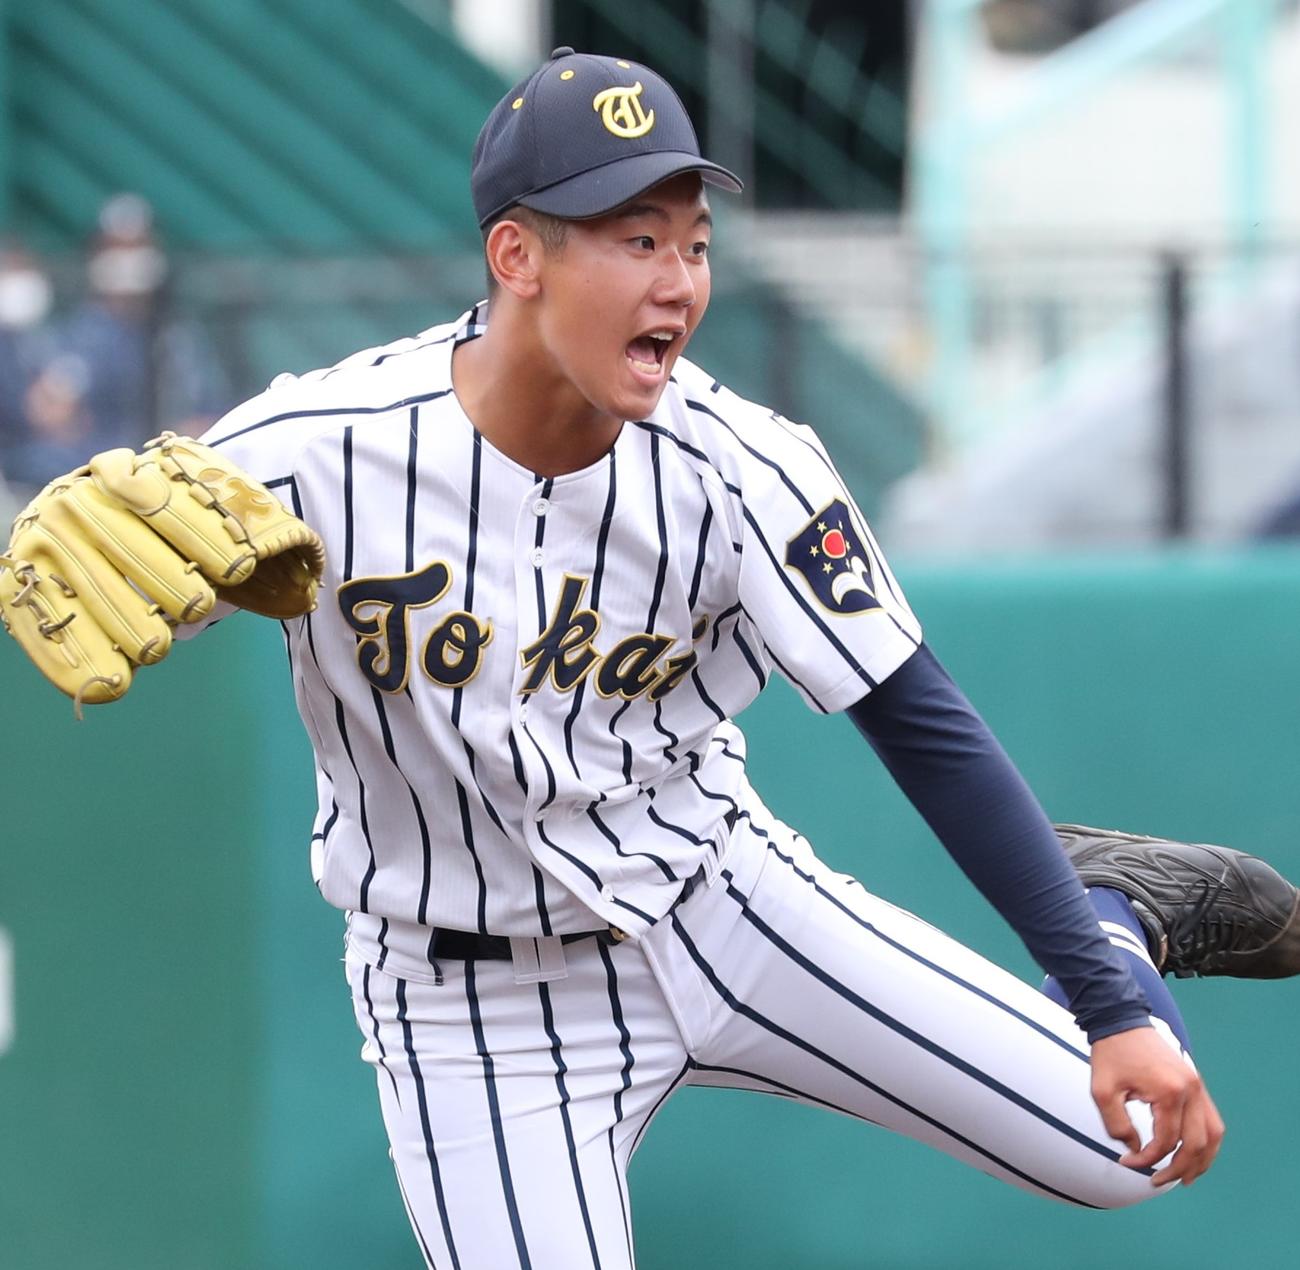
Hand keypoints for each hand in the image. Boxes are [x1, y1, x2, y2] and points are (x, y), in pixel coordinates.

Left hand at [1090, 1026, 1223, 1186]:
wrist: (1121, 1021)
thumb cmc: (1110, 1054)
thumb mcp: (1103, 1091)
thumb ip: (1117, 1125)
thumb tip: (1136, 1151)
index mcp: (1168, 1091)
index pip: (1166, 1141)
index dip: (1148, 1158)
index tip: (1127, 1163)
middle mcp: (1191, 1090)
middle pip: (1195, 1144)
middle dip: (1177, 1169)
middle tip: (1156, 1181)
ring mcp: (1198, 1086)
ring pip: (1212, 1135)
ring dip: (1201, 1161)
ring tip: (1184, 1179)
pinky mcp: (1196, 1083)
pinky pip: (1211, 1121)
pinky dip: (1206, 1142)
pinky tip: (1194, 1155)